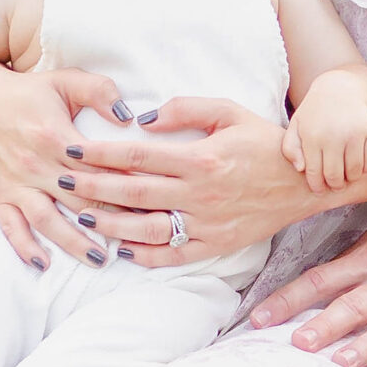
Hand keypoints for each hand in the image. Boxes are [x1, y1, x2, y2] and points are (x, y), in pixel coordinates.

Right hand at [0, 63, 128, 268]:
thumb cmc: (30, 91)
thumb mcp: (67, 80)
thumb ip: (100, 93)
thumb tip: (128, 117)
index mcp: (56, 137)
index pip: (100, 168)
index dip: (128, 184)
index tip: (154, 199)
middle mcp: (36, 165)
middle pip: (80, 199)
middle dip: (112, 220)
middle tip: (141, 237)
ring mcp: (17, 184)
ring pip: (48, 220)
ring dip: (73, 242)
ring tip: (100, 260)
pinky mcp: (1, 195)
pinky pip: (11, 226)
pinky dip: (25, 247)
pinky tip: (43, 265)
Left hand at [57, 96, 319, 265]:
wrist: (304, 182)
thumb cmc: (264, 141)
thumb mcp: (229, 110)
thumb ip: (185, 110)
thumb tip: (143, 120)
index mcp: (200, 158)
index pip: (138, 156)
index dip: (101, 153)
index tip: (73, 151)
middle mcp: (200, 194)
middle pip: (133, 193)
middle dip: (92, 189)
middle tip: (61, 184)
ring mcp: (207, 224)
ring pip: (147, 229)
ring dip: (110, 225)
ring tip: (82, 218)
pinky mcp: (216, 246)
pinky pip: (173, 256)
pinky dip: (145, 256)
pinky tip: (122, 249)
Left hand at [283, 77, 366, 192]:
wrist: (341, 88)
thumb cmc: (315, 113)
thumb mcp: (296, 126)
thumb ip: (290, 149)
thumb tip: (301, 169)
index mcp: (313, 136)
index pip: (315, 174)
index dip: (317, 187)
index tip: (319, 189)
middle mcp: (334, 135)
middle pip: (336, 177)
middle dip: (335, 186)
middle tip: (335, 184)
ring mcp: (354, 133)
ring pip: (355, 172)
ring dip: (351, 179)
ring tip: (346, 175)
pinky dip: (366, 169)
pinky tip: (359, 165)